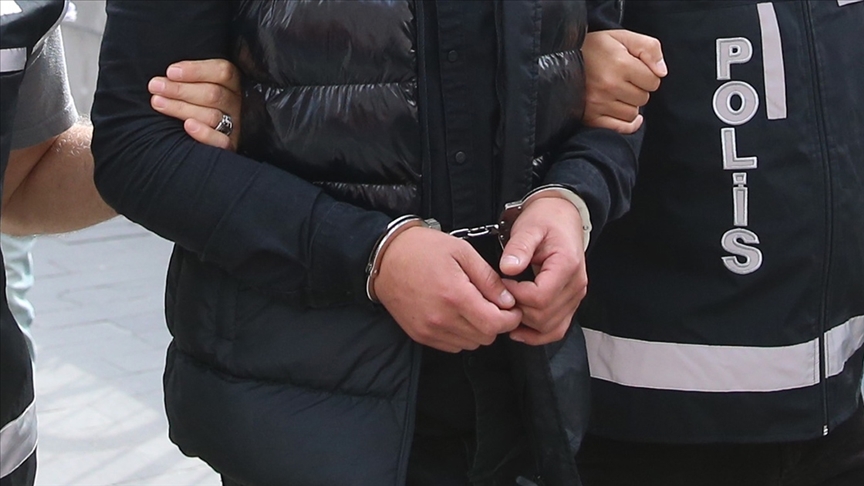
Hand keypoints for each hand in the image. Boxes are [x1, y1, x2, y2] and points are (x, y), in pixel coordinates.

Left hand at [148, 59, 242, 150]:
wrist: (194, 138)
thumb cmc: (187, 101)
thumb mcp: (192, 83)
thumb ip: (186, 77)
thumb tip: (169, 71)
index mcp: (231, 83)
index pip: (222, 72)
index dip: (196, 71)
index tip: (170, 72)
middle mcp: (235, 103)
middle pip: (214, 94)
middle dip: (181, 90)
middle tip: (156, 87)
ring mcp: (233, 124)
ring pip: (212, 116)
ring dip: (181, 108)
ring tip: (158, 103)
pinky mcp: (229, 144)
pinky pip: (222, 141)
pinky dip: (205, 134)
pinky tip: (188, 126)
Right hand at [374, 227, 522, 352]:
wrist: (385, 258)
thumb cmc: (423, 249)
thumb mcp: (462, 252)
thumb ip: (488, 278)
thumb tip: (508, 301)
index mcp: (455, 296)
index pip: (495, 324)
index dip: (511, 318)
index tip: (512, 308)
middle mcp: (442, 319)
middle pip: (485, 337)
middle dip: (496, 323)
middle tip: (494, 305)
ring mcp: (429, 330)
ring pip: (470, 344)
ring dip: (478, 330)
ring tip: (473, 308)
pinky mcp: (420, 335)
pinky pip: (453, 346)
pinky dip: (461, 335)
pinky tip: (457, 315)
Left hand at [499, 196, 586, 345]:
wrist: (562, 217)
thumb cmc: (545, 220)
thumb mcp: (529, 227)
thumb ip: (518, 247)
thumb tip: (508, 268)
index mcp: (567, 265)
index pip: (540, 297)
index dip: (516, 296)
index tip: (502, 283)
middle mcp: (576, 285)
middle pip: (544, 316)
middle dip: (518, 310)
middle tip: (501, 296)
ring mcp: (575, 297)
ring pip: (550, 327)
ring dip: (525, 324)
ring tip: (507, 309)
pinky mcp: (570, 303)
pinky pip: (556, 329)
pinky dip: (537, 334)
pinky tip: (519, 329)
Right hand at [583, 29, 666, 133]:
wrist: (562, 58)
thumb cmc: (595, 47)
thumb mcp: (624, 37)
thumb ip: (649, 48)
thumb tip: (661, 73)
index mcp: (620, 64)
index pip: (654, 81)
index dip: (648, 75)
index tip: (636, 70)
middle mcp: (609, 86)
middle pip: (643, 99)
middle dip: (638, 90)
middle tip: (624, 81)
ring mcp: (598, 103)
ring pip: (632, 114)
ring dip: (630, 105)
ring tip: (618, 94)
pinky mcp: (590, 117)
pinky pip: (619, 128)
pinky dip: (626, 124)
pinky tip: (628, 116)